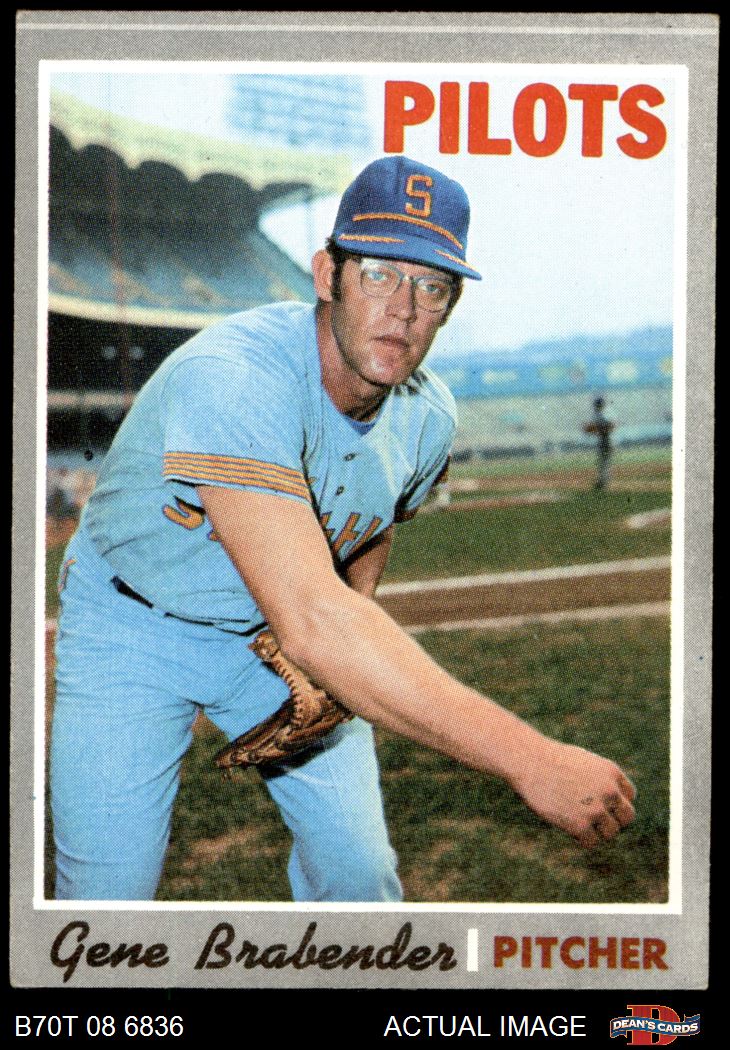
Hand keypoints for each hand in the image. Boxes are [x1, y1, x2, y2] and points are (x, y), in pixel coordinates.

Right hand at [511, 739, 635, 847]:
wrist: (529, 762)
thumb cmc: (550, 760)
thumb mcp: (583, 762)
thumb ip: (600, 780)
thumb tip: (608, 804)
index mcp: (611, 772)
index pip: (629, 795)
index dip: (614, 801)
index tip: (598, 801)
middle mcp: (608, 790)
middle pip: (627, 817)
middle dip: (613, 818)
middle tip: (594, 817)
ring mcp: (595, 809)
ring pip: (611, 832)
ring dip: (597, 830)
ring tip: (578, 821)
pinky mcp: (580, 824)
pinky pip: (591, 842)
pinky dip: (582, 838)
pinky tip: (568, 826)